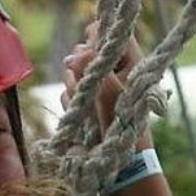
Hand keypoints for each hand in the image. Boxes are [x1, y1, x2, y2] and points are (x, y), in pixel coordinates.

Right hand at [60, 24, 148, 145]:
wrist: (119, 163)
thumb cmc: (122, 128)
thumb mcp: (110, 96)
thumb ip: (93, 70)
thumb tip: (74, 56)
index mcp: (129, 63)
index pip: (109, 33)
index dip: (94, 38)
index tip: (86, 53)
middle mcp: (111, 72)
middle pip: (84, 52)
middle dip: (79, 70)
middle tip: (86, 88)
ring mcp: (96, 88)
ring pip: (72, 75)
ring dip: (74, 91)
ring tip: (88, 111)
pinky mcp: (83, 103)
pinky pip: (66, 95)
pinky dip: (70, 105)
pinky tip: (82, 119)